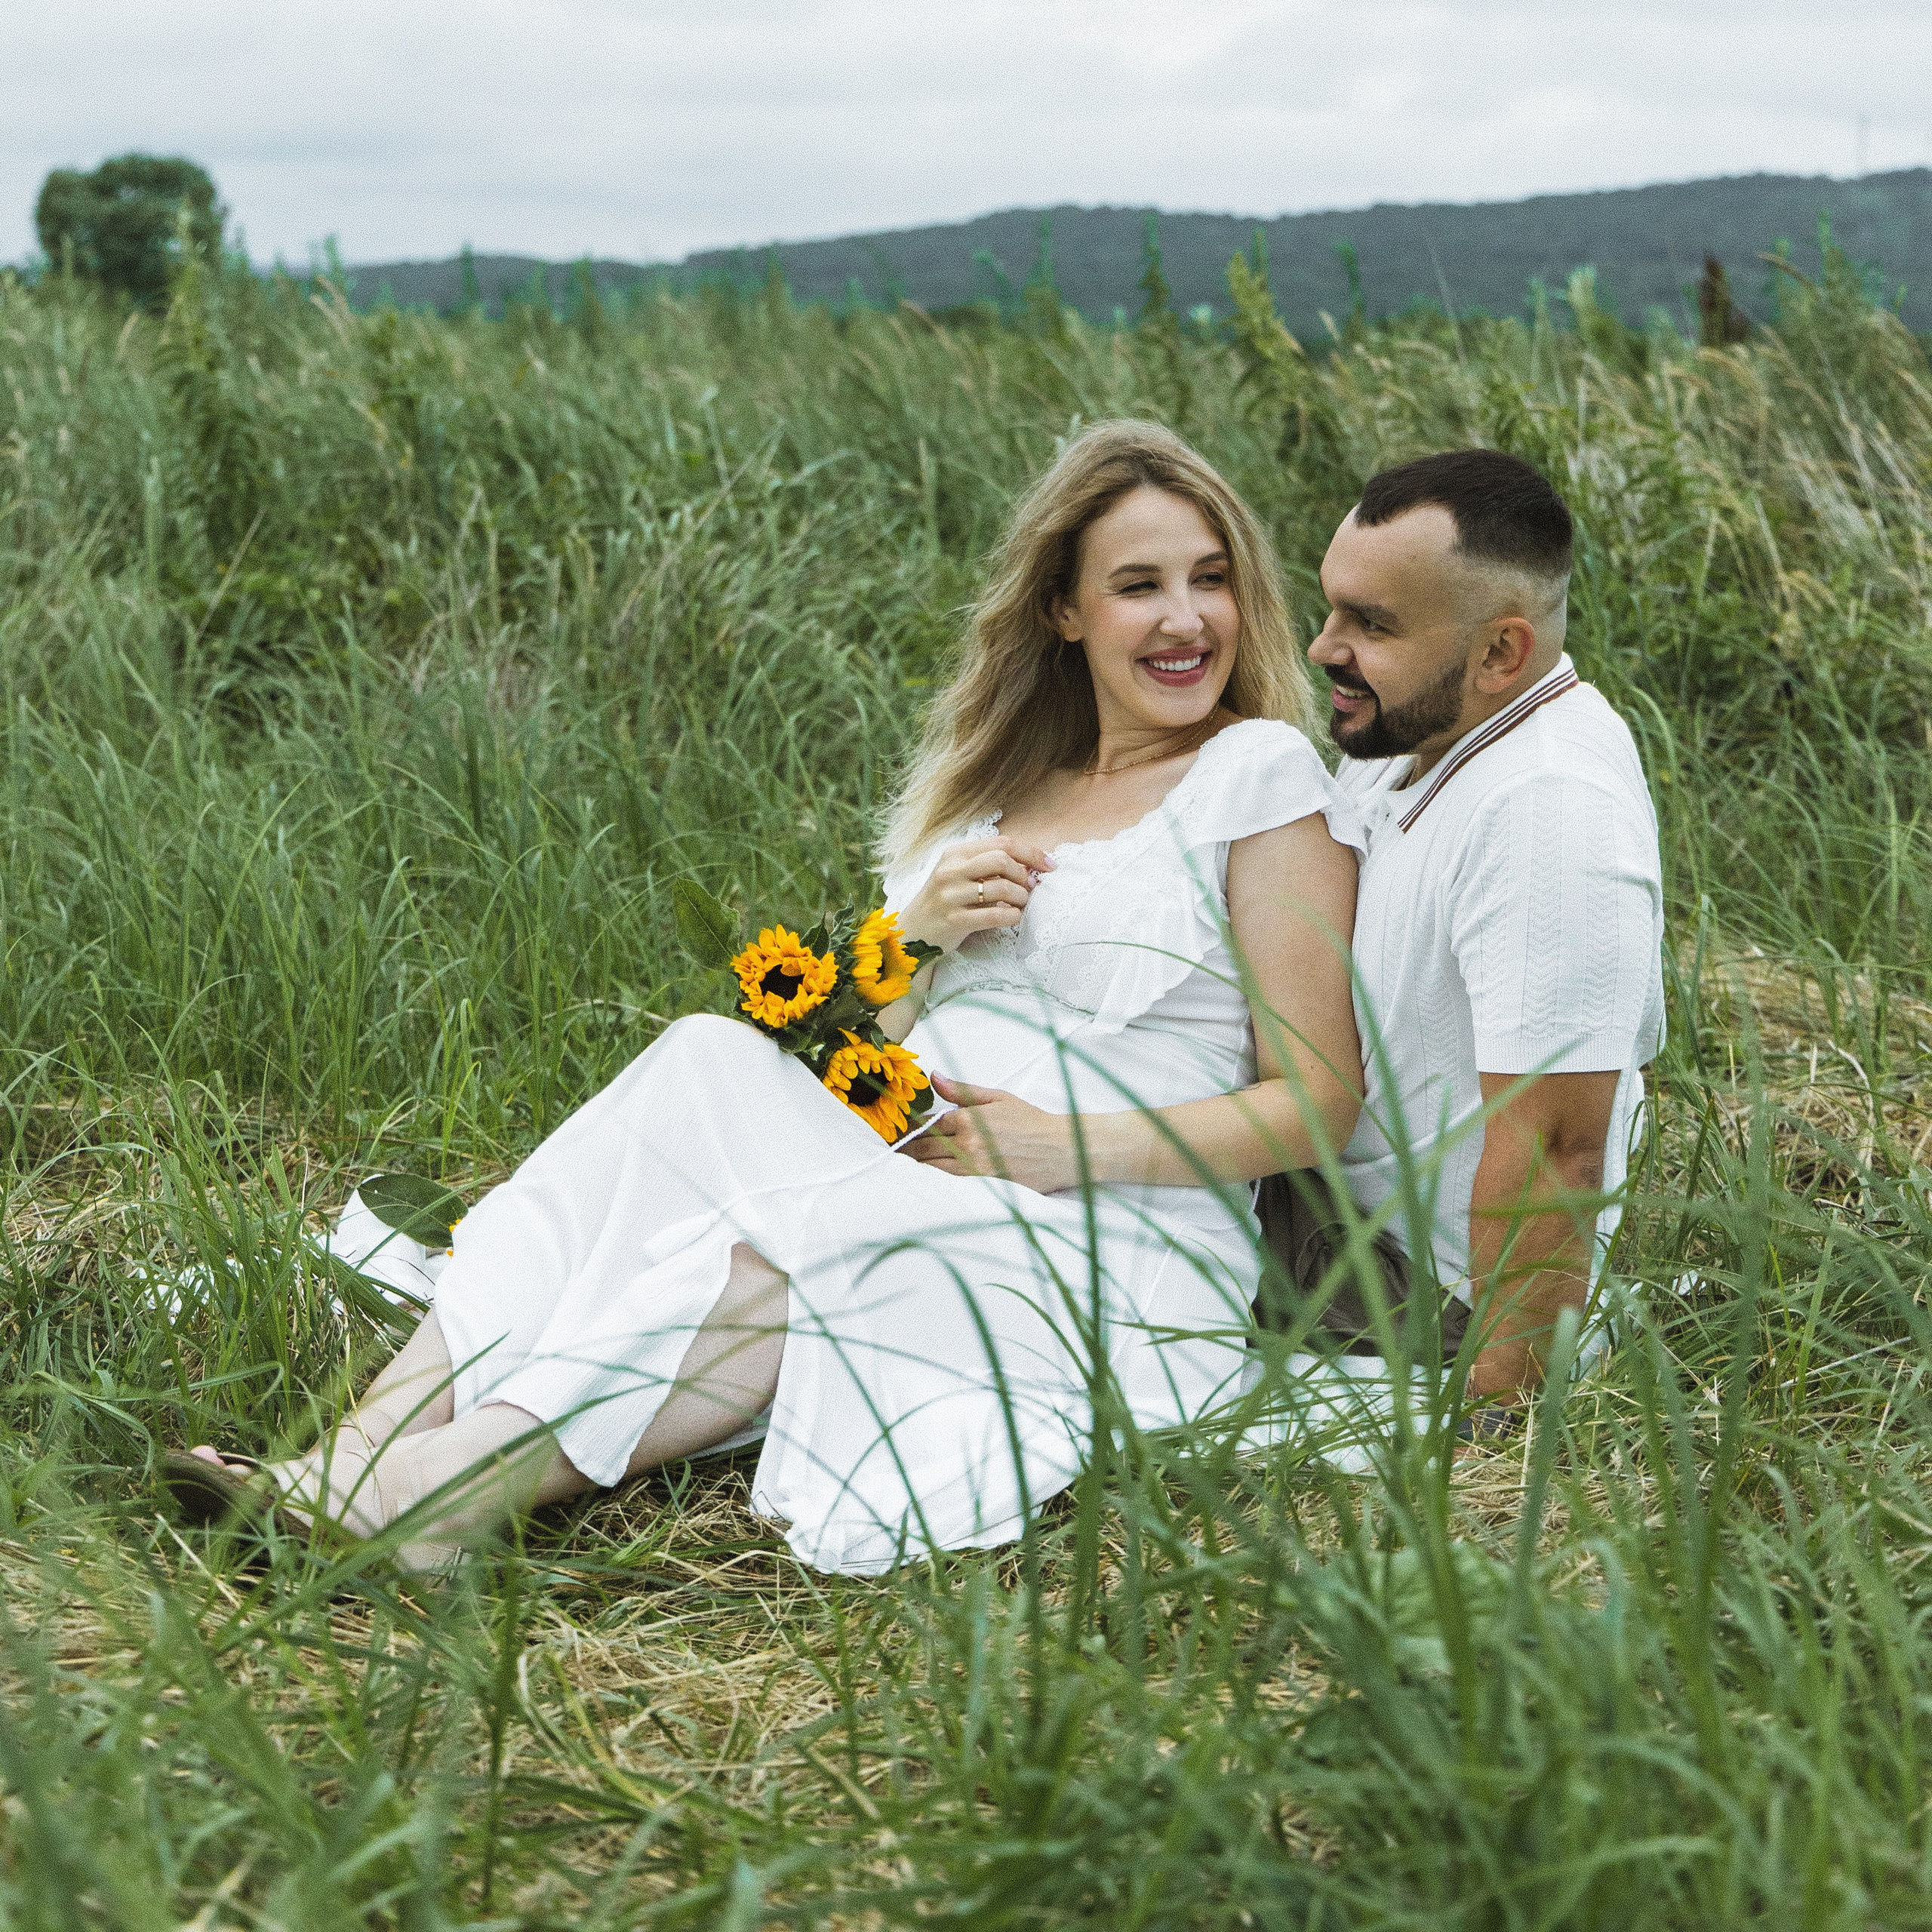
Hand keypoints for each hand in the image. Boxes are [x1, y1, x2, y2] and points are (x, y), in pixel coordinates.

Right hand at [898, 836, 1055, 952]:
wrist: (913, 931)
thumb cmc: (944, 901)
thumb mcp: (959, 875)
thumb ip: (987, 866)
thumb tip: (1030, 866)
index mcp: (955, 854)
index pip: (1001, 843)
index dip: (1031, 853)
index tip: (1048, 865)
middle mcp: (951, 871)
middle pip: (1001, 859)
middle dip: (1023, 873)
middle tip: (1029, 887)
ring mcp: (950, 895)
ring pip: (1001, 888)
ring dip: (1020, 898)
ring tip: (1021, 904)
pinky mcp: (954, 920)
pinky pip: (995, 916)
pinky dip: (1012, 917)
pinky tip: (1013, 917)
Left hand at [903, 1076, 1083, 1193]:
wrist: (1062, 1149)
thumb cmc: (1031, 1121)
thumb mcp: (997, 1098)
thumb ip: (962, 1090)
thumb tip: (934, 1075)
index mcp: (969, 1119)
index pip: (927, 1124)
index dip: (907, 1127)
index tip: (891, 1128)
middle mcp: (968, 1144)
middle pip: (924, 1148)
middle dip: (903, 1148)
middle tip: (886, 1147)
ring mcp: (974, 1166)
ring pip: (932, 1167)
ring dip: (913, 1164)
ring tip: (897, 1161)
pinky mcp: (982, 1183)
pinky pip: (949, 1179)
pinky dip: (933, 1175)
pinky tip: (924, 1173)